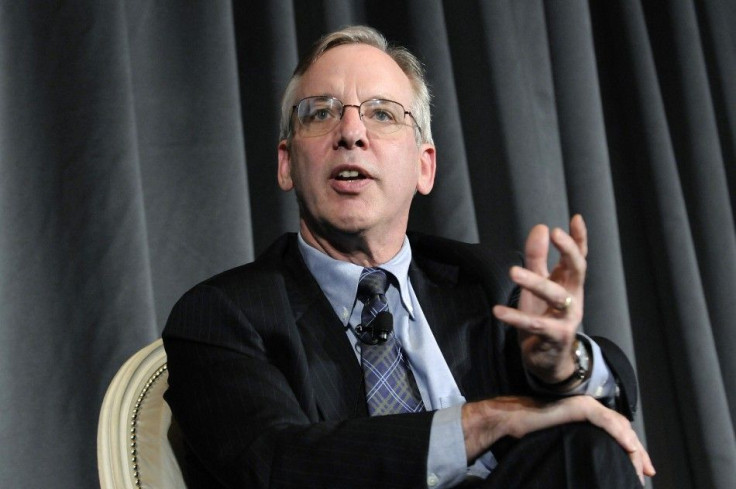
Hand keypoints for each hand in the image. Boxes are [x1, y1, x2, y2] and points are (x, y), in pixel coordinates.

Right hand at [462, 396, 655, 484]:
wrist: (509, 420)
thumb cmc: (528, 433)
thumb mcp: (561, 441)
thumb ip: (576, 445)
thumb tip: (591, 463)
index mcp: (584, 415)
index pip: (615, 430)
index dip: (631, 449)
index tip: (640, 470)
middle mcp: (587, 407)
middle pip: (622, 427)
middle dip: (638, 450)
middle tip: (648, 471)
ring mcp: (583, 405)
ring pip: (618, 425)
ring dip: (633, 446)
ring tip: (640, 465)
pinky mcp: (578, 407)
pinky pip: (606, 421)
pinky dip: (620, 434)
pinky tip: (630, 447)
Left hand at [492, 214, 587, 382]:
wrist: (550, 360)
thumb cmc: (544, 317)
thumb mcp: (539, 285)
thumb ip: (538, 258)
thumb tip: (540, 227)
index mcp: (570, 284)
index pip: (579, 257)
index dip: (579, 238)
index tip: (576, 218)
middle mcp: (573, 298)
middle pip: (578, 270)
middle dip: (569, 251)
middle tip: (554, 233)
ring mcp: (566, 319)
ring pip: (556, 296)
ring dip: (535, 282)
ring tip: (513, 271)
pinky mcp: (554, 337)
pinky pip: (534, 325)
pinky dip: (515, 318)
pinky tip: (498, 310)